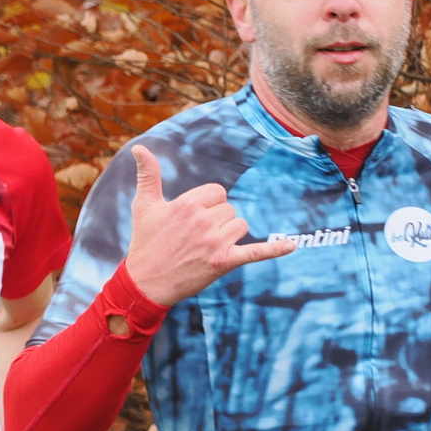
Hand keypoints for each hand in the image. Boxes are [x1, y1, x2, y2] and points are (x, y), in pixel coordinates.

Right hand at [125, 145, 293, 306]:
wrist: (145, 283)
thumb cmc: (144, 242)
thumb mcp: (144, 205)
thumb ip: (148, 174)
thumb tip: (139, 147)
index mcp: (188, 204)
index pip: (218, 192)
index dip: (208, 204)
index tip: (191, 219)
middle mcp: (203, 221)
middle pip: (229, 209)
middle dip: (216, 221)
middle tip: (194, 237)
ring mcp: (215, 243)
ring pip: (240, 226)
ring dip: (228, 235)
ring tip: (205, 247)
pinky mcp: (224, 262)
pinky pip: (255, 252)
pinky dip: (274, 249)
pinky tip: (292, 245)